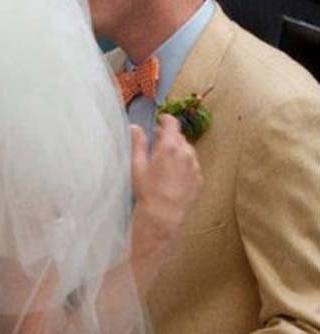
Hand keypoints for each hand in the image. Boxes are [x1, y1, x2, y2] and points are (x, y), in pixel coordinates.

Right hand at [131, 115, 201, 240]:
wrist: (163, 214)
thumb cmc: (147, 190)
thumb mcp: (137, 165)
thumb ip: (138, 143)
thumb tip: (135, 127)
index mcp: (169, 146)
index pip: (172, 123)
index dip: (166, 119)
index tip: (161, 119)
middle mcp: (185, 153)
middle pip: (179, 136)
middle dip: (169, 135)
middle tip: (159, 140)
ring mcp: (194, 166)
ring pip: (187, 150)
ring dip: (178, 149)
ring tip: (167, 158)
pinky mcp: (199, 178)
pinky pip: (192, 164)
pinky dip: (185, 163)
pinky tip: (174, 173)